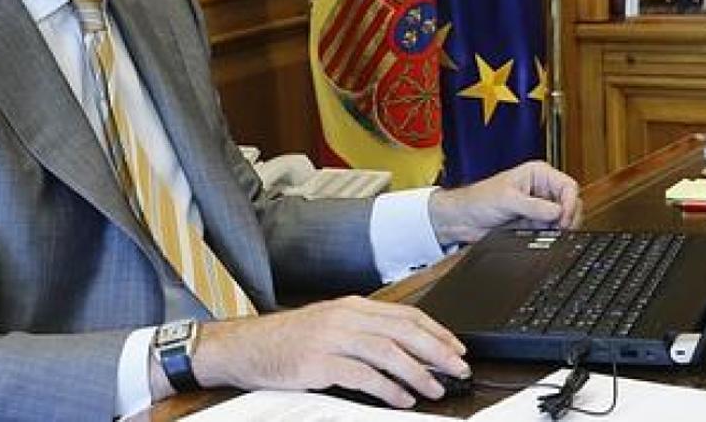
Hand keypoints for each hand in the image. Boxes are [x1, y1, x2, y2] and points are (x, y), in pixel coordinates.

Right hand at [188, 296, 468, 407]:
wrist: (245, 347)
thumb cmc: (288, 341)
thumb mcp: (330, 326)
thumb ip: (365, 332)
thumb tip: (408, 350)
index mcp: (351, 306)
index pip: (406, 315)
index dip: (437, 331)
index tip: (458, 348)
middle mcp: (344, 317)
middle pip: (403, 330)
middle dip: (437, 350)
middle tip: (459, 368)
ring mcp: (331, 339)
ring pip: (388, 351)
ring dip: (418, 371)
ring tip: (435, 388)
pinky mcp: (319, 363)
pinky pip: (363, 376)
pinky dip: (388, 388)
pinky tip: (401, 399)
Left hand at [428, 160, 581, 244]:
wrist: (463, 219)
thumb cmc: (478, 200)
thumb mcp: (507, 199)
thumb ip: (534, 206)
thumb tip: (557, 212)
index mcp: (538, 174)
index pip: (568, 186)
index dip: (570, 203)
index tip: (563, 219)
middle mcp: (542, 189)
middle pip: (570, 204)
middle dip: (567, 218)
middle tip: (559, 230)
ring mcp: (540, 207)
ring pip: (563, 220)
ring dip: (558, 228)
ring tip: (544, 232)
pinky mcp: (535, 223)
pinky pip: (552, 231)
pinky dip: (549, 236)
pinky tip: (538, 236)